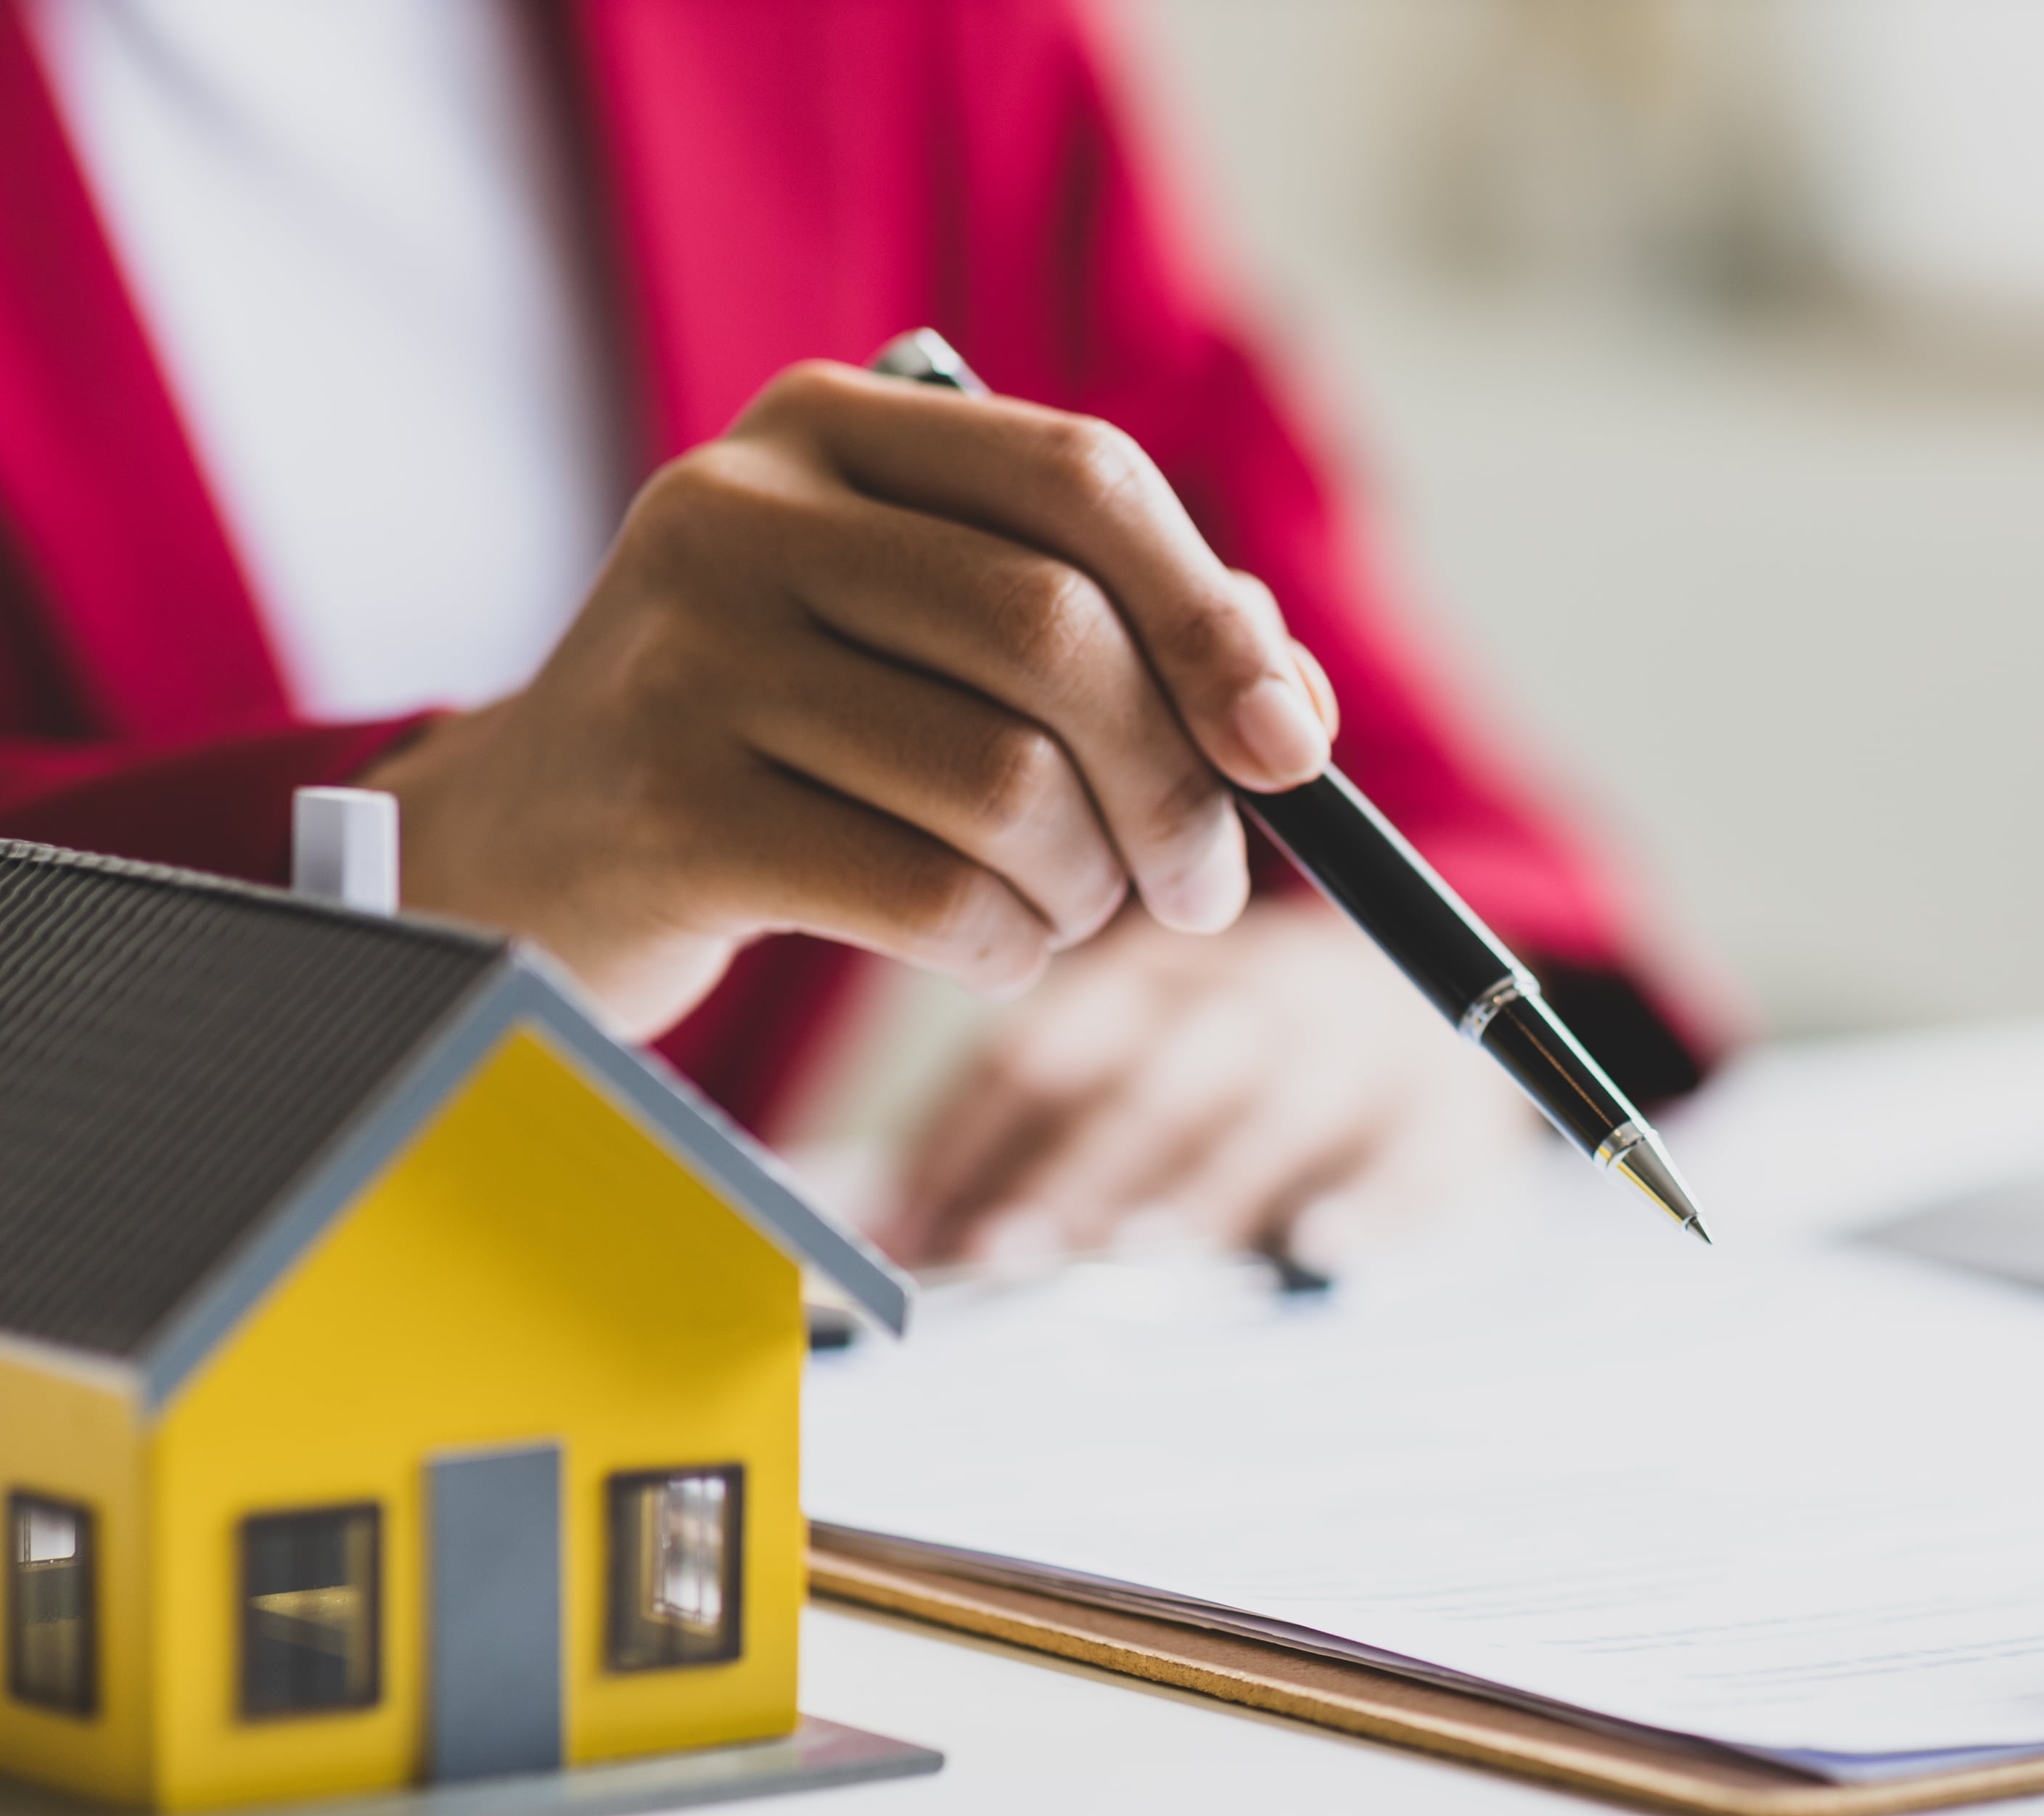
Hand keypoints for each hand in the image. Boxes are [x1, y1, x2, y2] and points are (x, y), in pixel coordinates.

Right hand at [368, 359, 1339, 1033]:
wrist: (534, 846)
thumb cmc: (791, 737)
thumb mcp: (934, 639)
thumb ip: (1121, 635)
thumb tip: (1290, 710)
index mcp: (828, 423)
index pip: (1080, 477)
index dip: (1213, 616)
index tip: (1291, 750)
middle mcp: (740, 508)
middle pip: (1055, 631)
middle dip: (1173, 786)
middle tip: (1199, 885)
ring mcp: (683, 652)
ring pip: (1005, 780)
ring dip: (1084, 883)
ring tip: (1060, 907)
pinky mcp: (665, 809)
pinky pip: (929, 895)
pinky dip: (1003, 945)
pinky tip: (983, 944)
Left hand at [878, 896, 1537, 1270]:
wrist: (1450, 995)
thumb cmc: (1250, 1042)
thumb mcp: (1149, 1033)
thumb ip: (1042, 1118)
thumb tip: (894, 1226)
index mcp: (1158, 974)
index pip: (1046, 1048)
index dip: (975, 1139)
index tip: (913, 1234)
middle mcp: (1253, 998)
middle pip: (1152, 1083)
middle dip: (1072, 1170)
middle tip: (1004, 1253)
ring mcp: (1354, 1053)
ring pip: (1271, 1113)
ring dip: (1201, 1185)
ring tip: (1133, 1252)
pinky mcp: (1448, 1112)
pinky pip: (1411, 1155)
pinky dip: (1372, 1203)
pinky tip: (1322, 1248)